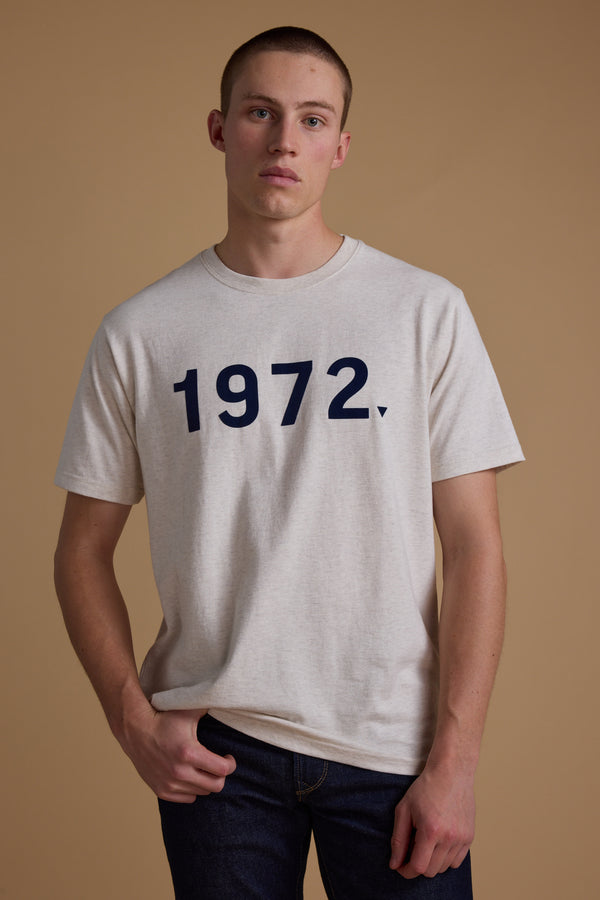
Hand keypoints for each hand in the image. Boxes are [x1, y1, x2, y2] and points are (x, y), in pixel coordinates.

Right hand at [119, 706, 235, 802]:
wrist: (135, 730)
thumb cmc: (164, 719)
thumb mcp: (188, 711)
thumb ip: (209, 706)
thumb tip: (226, 698)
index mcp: (189, 752)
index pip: (222, 770)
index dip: (230, 764)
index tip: (228, 758)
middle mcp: (179, 772)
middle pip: (215, 786)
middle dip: (221, 775)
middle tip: (218, 765)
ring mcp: (169, 783)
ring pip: (201, 793)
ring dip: (206, 781)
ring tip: (203, 768)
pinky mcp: (161, 790)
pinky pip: (187, 798)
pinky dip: (192, 789)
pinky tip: (191, 776)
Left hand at [389, 765, 474, 877]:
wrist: (451, 772)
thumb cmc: (425, 788)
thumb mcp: (404, 810)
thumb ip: (398, 840)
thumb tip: (394, 864)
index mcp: (430, 831)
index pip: (418, 867)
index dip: (406, 870)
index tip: (400, 866)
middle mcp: (449, 837)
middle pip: (431, 871)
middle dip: (418, 865)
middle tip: (411, 851)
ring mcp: (462, 838)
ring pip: (444, 867)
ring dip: (432, 861)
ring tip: (425, 842)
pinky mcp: (470, 837)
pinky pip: (457, 861)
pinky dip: (446, 858)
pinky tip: (438, 842)